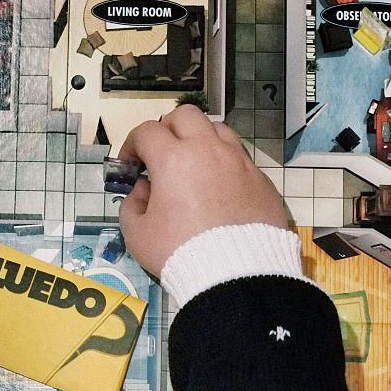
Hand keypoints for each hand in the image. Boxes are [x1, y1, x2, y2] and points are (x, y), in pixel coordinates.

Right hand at [117, 105, 287, 277]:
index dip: (131, 145)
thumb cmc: (179, 252)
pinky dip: (223, 164)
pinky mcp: (260, 179)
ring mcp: (238, 161)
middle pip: (185, 116)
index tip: (130, 166)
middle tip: (160, 155)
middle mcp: (208, 150)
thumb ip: (132, 205)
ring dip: (199, 140)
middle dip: (167, 130)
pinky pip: (238, 158)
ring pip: (217, 130)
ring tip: (193, 167)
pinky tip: (218, 189)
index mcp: (173, 159)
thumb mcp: (138, 235)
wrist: (235, 273)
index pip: (146, 132)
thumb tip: (143, 189)